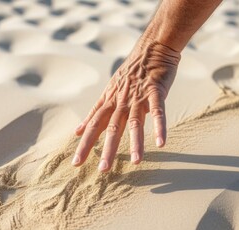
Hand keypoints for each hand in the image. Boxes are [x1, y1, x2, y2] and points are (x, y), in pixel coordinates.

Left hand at [72, 40, 179, 171]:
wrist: (151, 50)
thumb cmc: (129, 73)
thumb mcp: (108, 91)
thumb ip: (94, 112)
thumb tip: (78, 130)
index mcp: (109, 102)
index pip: (93, 126)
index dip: (85, 144)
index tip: (76, 163)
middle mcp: (121, 101)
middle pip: (112, 127)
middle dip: (107, 149)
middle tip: (103, 170)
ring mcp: (138, 97)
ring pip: (135, 122)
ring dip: (136, 142)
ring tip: (136, 162)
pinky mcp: (156, 92)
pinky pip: (158, 112)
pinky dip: (159, 127)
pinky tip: (161, 143)